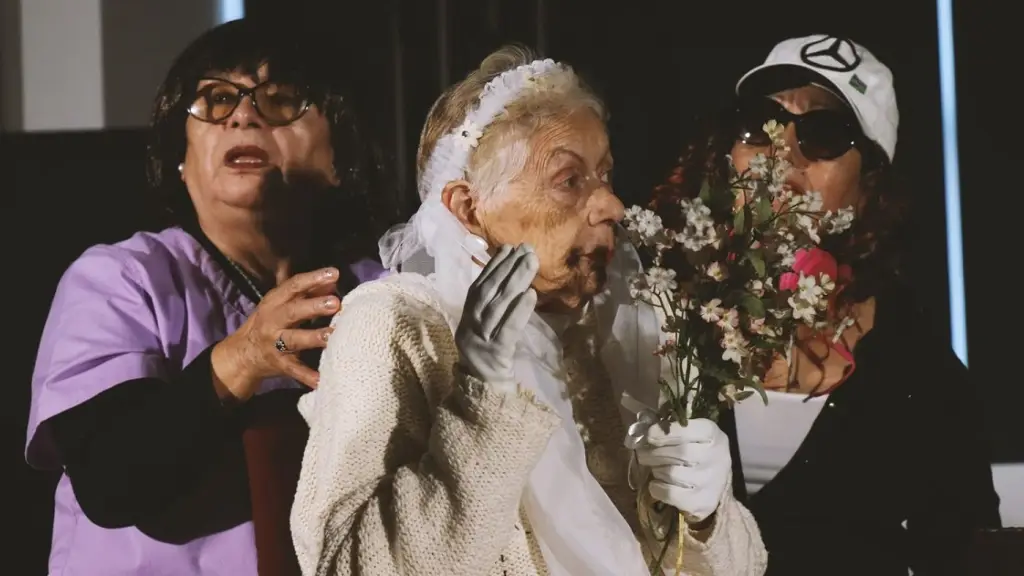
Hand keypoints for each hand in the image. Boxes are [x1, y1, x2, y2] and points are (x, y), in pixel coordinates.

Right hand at [212, 267, 340, 398]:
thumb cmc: (272, 322)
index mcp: (275, 302)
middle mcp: (273, 321)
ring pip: (294, 340)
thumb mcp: (284, 304)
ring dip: (313, 337)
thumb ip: (308, 292)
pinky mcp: (280, 364)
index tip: (334, 273)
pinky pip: (294, 370)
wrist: (244, 353)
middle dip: (314, 306)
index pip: (293, 286)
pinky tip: (321, 379)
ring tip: (332, 335)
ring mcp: (275, 343)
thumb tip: (333, 282)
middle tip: (335, 303)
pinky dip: (307, 376)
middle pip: (293, 312)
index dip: (313, 278)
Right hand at [455, 244, 537, 385]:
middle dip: (508, 268)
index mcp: (466, 318)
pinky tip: (531, 295)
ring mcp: (481, 340)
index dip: (492, 266)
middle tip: (527, 249)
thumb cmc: (492, 357)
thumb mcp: (488, 329)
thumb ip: (494, 306)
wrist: (486, 393)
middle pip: (489, 292)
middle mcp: (469, 326)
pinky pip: (508, 330)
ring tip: (531, 263)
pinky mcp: (495, 354)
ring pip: (497, 306)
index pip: (479, 286)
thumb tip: (512, 274)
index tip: (509, 247)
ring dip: (515, 281)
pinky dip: (519, 311)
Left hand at [636, 418, 730, 522]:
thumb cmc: (697, 452)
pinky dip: (658, 488)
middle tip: (643, 454)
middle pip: (679, 452)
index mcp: (712, 434)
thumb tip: (644, 430)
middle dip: (655, 453)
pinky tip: (657, 484)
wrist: (716, 483)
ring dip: (657, 470)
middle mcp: (716, 457)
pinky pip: (671, 494)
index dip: (665, 433)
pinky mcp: (704, 502)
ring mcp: (711, 481)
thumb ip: (670, 428)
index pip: (687, 431)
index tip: (650, 435)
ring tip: (656, 468)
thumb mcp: (691, 434)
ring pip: (672, 473)